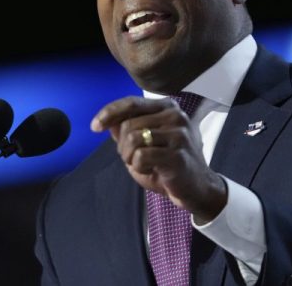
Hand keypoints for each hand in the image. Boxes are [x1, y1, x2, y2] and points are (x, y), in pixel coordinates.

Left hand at [91, 96, 226, 221]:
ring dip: (129, 157)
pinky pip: (141, 156)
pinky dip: (139, 167)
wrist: (196, 188)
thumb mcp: (144, 144)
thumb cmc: (167, 165)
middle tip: (134, 159)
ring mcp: (179, 134)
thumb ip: (127, 130)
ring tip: (142, 165)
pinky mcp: (178, 155)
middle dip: (122, 146)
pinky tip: (152, 171)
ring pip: (133, 139)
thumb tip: (108, 121)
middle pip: (128, 124)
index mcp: (168, 107)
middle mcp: (175, 116)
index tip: (95, 126)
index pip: (131, 103)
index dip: (109, 113)